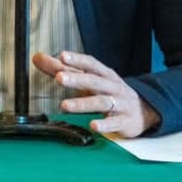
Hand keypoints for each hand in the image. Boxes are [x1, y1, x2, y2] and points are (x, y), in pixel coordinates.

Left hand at [32, 51, 159, 137]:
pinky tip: (92, 125)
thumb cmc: (109, 92)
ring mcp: (120, 104)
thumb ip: (62, 69)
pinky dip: (104, 125)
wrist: (144, 111)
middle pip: (94, 81)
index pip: (90, 64)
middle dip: (76, 79)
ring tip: (64, 106)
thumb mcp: (88, 79)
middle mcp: (112, 87)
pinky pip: (114, 123)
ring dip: (82, 104)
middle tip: (58, 78)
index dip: (77, 59)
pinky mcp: (125, 121)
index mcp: (103, 74)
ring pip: (101, 102)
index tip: (62, 56)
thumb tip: (37, 58)